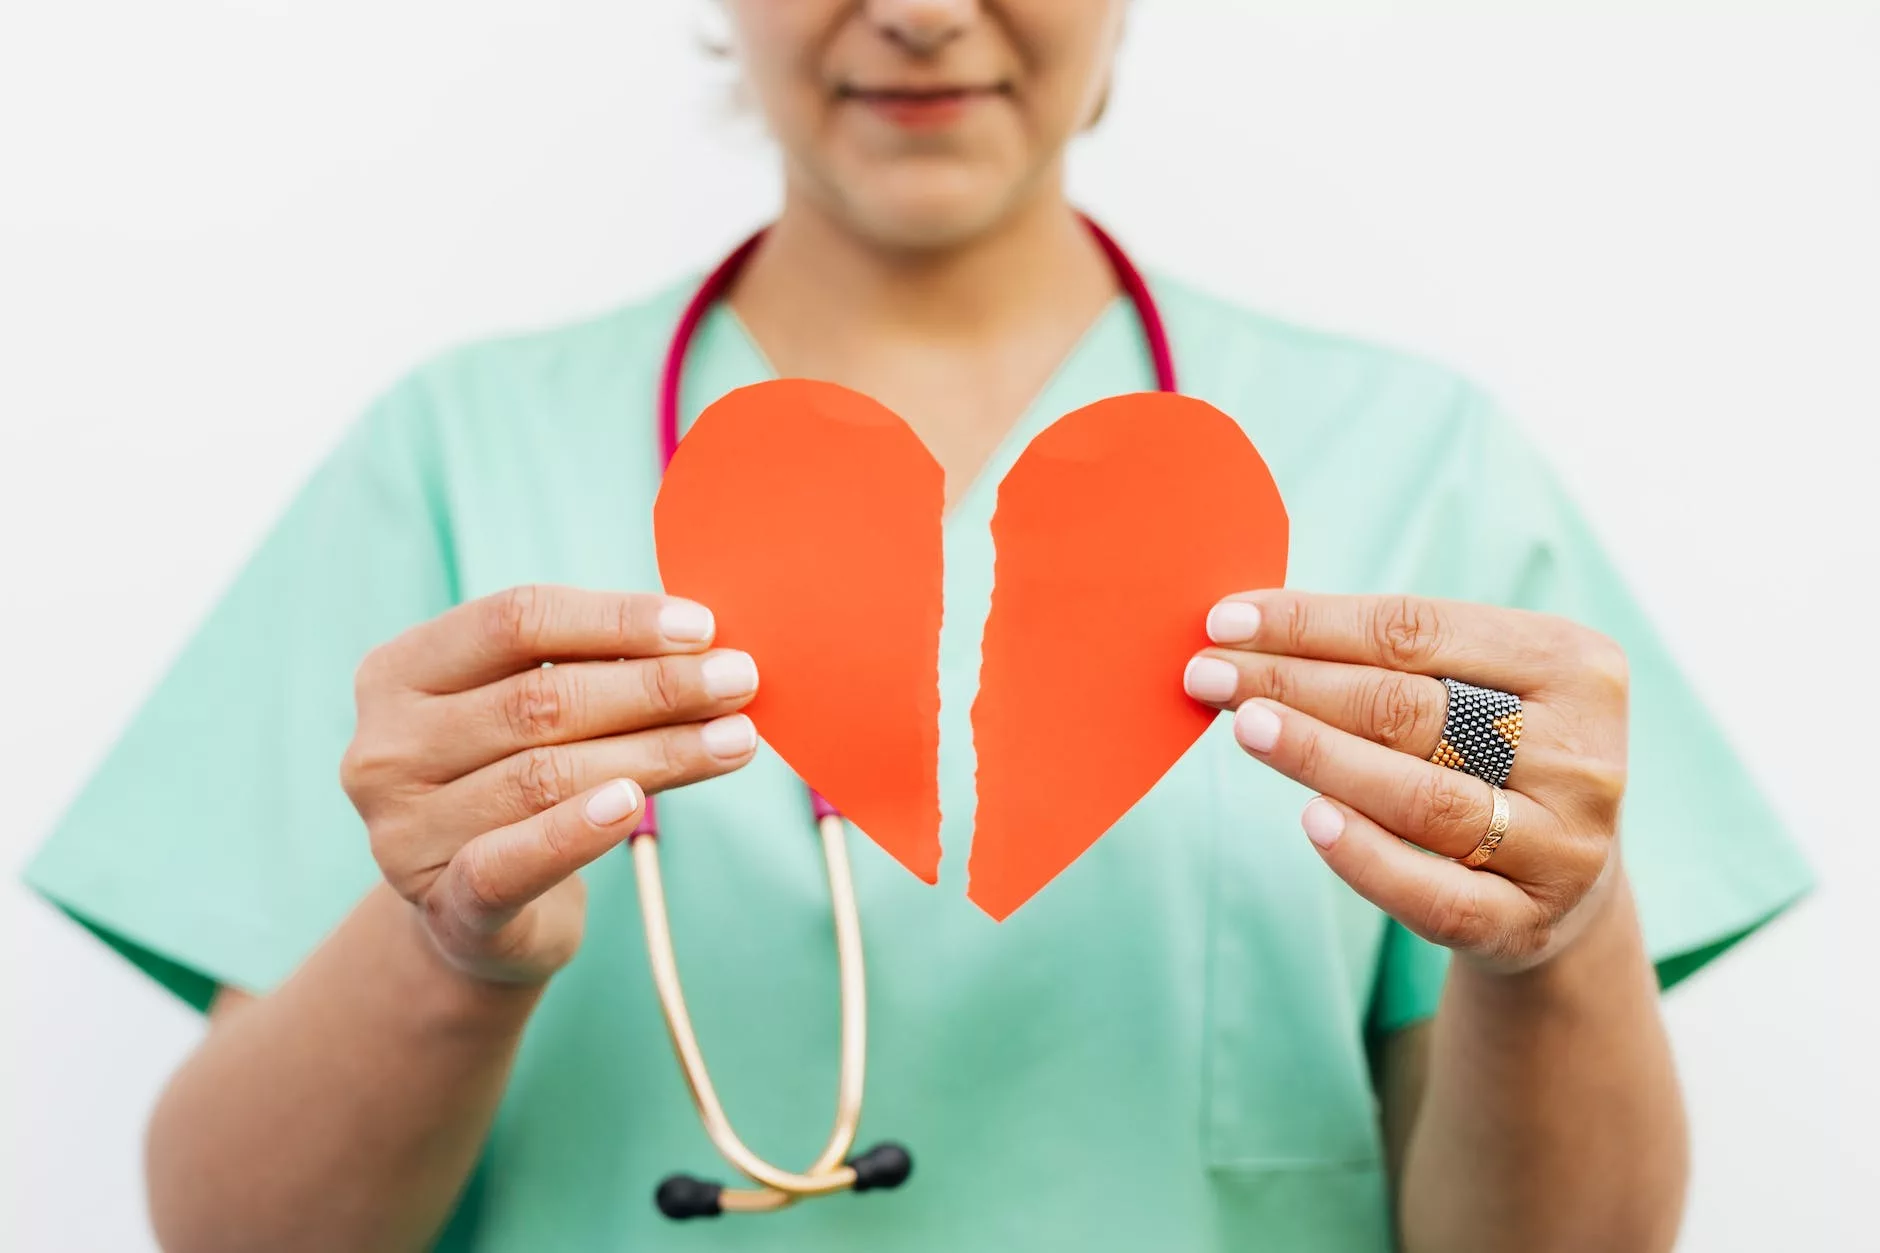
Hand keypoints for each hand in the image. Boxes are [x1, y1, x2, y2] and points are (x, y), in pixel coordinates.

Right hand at [341, 585, 760, 984]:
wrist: (478, 918)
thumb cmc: (517, 785)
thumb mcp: (531, 715)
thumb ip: (589, 669)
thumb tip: (702, 640)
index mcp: (398, 672)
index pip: (514, 620)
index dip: (616, 619)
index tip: (703, 627)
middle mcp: (384, 748)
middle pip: (539, 699)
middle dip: (654, 687)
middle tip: (738, 680)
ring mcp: (403, 832)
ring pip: (547, 774)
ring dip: (657, 752)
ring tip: (734, 739)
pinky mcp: (447, 906)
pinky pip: (513, 861)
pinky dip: (577, 830)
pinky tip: (633, 804)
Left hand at [1184, 591, 1628, 973]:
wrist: (1562, 886)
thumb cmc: (1490, 757)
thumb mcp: (1474, 691)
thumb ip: (1388, 656)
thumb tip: (1245, 627)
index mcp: (1573, 666)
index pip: (1418, 631)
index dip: (1312, 623)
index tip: (1225, 621)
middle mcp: (1582, 755)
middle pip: (1411, 708)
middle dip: (1294, 683)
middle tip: (1207, 674)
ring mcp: (1563, 846)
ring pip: (1421, 796)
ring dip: (1319, 756)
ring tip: (1245, 727)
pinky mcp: (1528, 924)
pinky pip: (1433, 892)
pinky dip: (1366, 856)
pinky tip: (1311, 820)